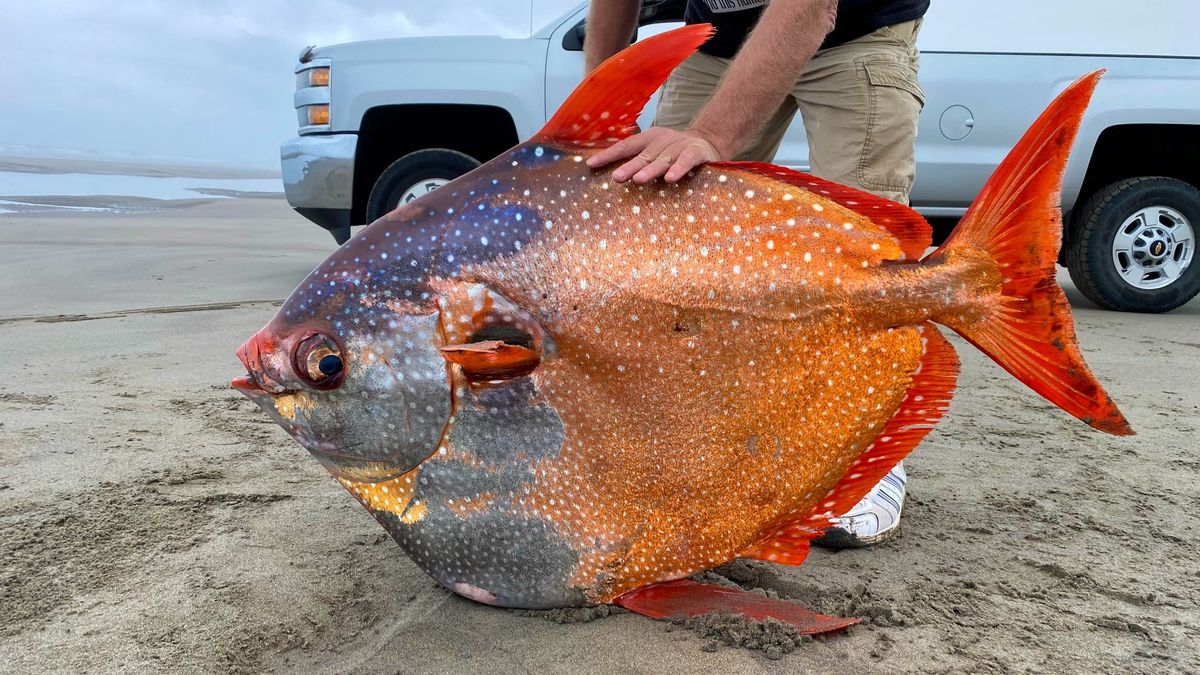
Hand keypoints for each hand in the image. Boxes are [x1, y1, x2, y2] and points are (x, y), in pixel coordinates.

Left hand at [586, 126, 722, 183]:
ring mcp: (679, 145)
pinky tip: (670, 179)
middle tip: (616, 178)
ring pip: (663, 159)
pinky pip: (686, 161)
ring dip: (650, 170)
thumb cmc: (674, 153)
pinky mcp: (696, 152)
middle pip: (643, 155)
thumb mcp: (655, 153)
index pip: (625, 146)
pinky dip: (678, 168)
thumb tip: (610, 175)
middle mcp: (662, 140)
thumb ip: (638, 160)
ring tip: (638, 180)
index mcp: (648, 139)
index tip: (591, 165)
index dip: (609, 155)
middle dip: (629, 166)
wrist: (708, 142)